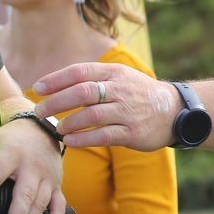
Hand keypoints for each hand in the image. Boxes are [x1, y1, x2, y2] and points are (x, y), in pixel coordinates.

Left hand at [32, 63, 179, 151]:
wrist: (174, 110)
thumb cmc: (139, 93)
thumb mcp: (120, 77)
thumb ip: (94, 80)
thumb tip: (58, 87)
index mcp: (114, 73)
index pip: (79, 72)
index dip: (56, 80)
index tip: (38, 88)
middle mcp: (120, 89)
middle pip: (82, 92)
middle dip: (56, 102)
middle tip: (40, 111)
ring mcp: (127, 111)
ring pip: (91, 115)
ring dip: (69, 122)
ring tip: (56, 129)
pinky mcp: (132, 132)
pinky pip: (104, 135)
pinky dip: (84, 138)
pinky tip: (70, 141)